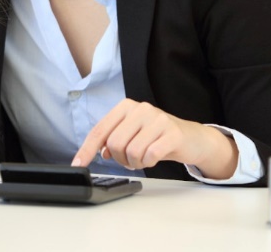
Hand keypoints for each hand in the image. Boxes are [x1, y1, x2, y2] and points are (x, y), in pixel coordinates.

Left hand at [72, 99, 237, 178]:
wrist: (192, 138)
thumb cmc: (157, 137)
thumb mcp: (132, 134)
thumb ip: (113, 139)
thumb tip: (101, 152)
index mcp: (126, 106)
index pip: (100, 130)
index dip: (87, 149)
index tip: (78, 164)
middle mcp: (141, 108)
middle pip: (114, 143)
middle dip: (120, 159)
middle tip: (131, 160)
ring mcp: (157, 119)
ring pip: (131, 152)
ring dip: (135, 163)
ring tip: (144, 159)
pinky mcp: (172, 133)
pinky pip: (149, 156)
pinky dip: (148, 163)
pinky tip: (154, 158)